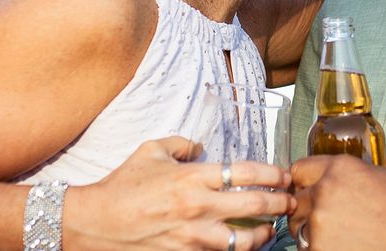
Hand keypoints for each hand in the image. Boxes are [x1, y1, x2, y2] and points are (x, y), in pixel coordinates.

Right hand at [64, 136, 294, 249]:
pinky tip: (242, 247)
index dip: (271, 174)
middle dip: (279, 203)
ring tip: (271, 230)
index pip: (244, 172)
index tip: (284, 175)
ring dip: (263, 235)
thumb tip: (199, 146)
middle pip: (252, 206)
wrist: (95, 223)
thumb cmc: (122, 185)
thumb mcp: (151, 151)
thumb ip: (181, 144)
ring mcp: (192, 237)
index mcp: (192, 177)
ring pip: (243, 241)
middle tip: (290, 201)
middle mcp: (197, 207)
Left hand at [289, 154, 385, 250]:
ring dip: (310, 231)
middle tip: (323, 218)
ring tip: (331, 236)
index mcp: (341, 169)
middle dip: (306, 208)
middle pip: (296, 200)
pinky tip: (338, 247)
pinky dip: (318, 249)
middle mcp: (325, 193)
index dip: (305, 181)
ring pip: (299, 227)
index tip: (309, 190)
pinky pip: (307, 249)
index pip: (300, 170)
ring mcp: (320, 225)